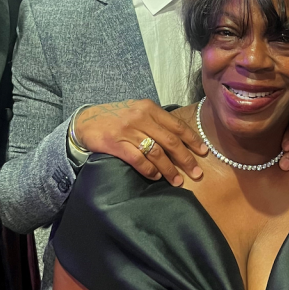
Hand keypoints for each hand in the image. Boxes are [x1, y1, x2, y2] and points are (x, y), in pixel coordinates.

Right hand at [75, 100, 206, 185]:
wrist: (85, 121)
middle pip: (170, 140)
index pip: (176, 125)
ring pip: (156, 152)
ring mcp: (128, 130)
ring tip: (177, 181)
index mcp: (149, 108)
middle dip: (186, 158)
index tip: (204, 152)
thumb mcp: (137, 111)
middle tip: (197, 173)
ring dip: (169, 169)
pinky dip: (149, 170)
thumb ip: (155, 121)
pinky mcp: (116, 143)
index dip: (192, 140)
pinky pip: (138, 159)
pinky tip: (156, 177)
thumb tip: (180, 138)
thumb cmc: (115, 118)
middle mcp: (140, 117)